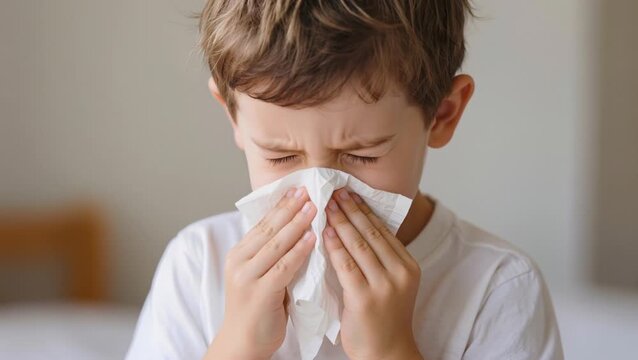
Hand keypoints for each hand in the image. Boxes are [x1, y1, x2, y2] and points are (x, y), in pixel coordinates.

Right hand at [205, 187, 315, 359]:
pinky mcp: (259, 293)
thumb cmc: (257, 309)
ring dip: (297, 223)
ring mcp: (247, 277)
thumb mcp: (260, 275)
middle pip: (269, 228)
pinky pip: (283, 266)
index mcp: (239, 254)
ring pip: (276, 243)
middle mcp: (239, 261)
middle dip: (290, 208)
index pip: (262, 223)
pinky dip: (299, 251)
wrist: (242, 343)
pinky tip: (313, 238)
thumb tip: (297, 229)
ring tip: (315, 207)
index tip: (298, 189)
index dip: (281, 205)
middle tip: (309, 190)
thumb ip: (272, 255)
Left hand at [323, 188, 422, 359]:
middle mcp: (400, 272)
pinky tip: (323, 233)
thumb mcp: (392, 284)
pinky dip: (334, 246)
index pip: (382, 230)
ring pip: (359, 245)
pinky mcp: (365, 298)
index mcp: (408, 266)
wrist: (387, 354)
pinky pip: (346, 265)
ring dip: (340, 222)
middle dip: (351, 209)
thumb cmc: (384, 319)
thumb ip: (379, 259)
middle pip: (371, 233)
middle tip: (334, 191)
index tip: (348, 193)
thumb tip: (357, 227)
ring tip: (326, 205)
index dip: (363, 209)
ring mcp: (385, 285)